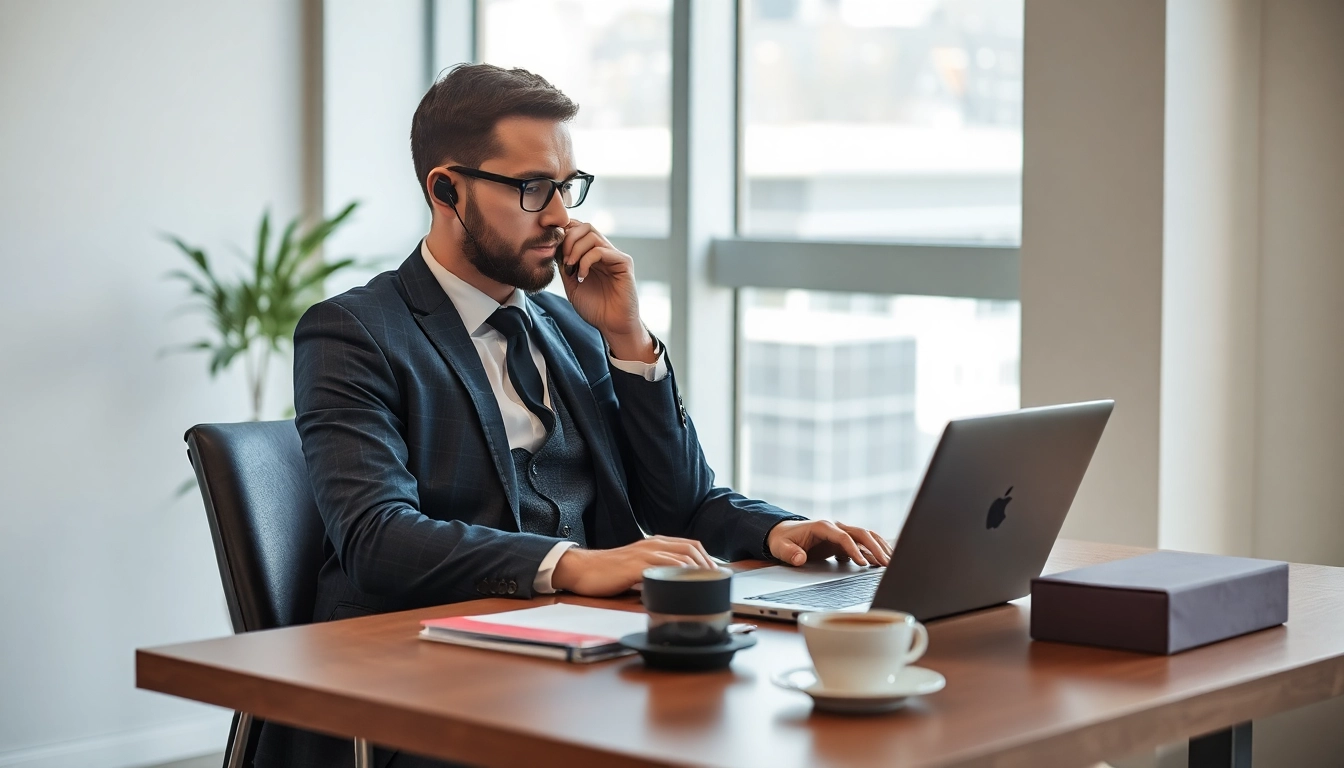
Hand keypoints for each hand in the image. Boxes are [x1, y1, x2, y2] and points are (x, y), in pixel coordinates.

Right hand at [551, 536, 715, 596]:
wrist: (583, 569)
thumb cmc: (608, 572)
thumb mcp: (637, 566)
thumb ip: (655, 569)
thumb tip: (673, 583)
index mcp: (654, 543)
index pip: (689, 545)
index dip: (706, 558)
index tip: (716, 573)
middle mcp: (652, 544)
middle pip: (691, 548)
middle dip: (708, 565)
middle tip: (716, 582)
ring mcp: (645, 553)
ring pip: (681, 557)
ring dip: (698, 571)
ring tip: (706, 585)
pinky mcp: (636, 566)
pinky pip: (664, 567)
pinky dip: (679, 576)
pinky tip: (686, 586)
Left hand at [558, 219, 654, 361]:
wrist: (611, 325)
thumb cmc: (594, 308)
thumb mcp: (571, 283)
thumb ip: (565, 264)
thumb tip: (554, 246)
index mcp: (592, 254)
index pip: (579, 229)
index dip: (565, 233)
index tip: (555, 251)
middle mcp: (604, 251)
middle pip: (585, 226)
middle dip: (568, 239)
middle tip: (563, 259)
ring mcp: (614, 256)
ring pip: (592, 234)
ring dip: (575, 249)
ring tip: (571, 268)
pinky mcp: (623, 263)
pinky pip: (601, 250)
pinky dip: (586, 261)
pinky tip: (582, 276)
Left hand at [766, 520, 892, 567]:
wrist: (783, 534)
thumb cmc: (783, 540)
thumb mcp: (781, 547)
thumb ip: (790, 553)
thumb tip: (800, 558)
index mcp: (822, 527)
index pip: (843, 536)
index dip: (854, 550)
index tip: (862, 563)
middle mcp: (835, 527)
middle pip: (861, 534)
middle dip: (875, 548)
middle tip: (887, 564)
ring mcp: (841, 533)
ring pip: (866, 537)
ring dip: (880, 547)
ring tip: (892, 561)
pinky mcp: (843, 541)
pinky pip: (863, 544)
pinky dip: (875, 550)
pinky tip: (884, 559)